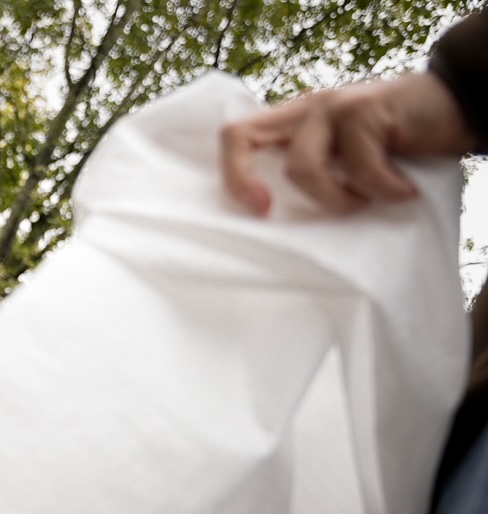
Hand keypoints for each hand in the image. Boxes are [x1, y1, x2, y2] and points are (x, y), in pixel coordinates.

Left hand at [221, 71, 476, 215]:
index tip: (256, 211)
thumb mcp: (345, 162)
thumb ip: (314, 176)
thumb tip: (278, 228)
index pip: (236, 136)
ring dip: (334, 200)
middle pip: (240, 137)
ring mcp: (333, 106)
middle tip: (269, 214)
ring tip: (368, 200)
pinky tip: (403, 190)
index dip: (232, 174)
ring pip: (299, 167)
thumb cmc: (398, 146)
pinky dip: (383, 189)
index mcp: (293, 123)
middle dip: (243, 183)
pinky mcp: (365, 109)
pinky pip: (359, 167)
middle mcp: (305, 110)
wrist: (459, 108)